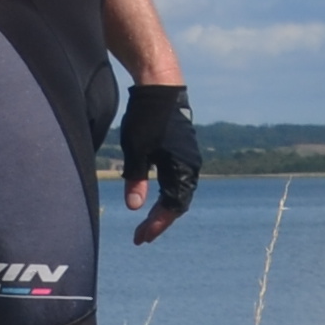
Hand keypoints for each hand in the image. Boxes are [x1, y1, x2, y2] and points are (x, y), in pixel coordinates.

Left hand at [118, 80, 198, 243]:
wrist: (161, 87)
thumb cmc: (148, 117)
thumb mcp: (137, 150)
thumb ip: (136, 179)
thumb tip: (135, 208)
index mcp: (182, 168)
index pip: (172, 207)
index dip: (157, 225)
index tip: (141, 238)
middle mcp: (190, 166)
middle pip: (177, 203)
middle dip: (159, 221)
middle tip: (141, 236)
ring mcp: (188, 157)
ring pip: (178, 192)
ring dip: (162, 209)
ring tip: (146, 222)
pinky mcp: (182, 150)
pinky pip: (177, 180)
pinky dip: (165, 194)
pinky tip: (152, 196)